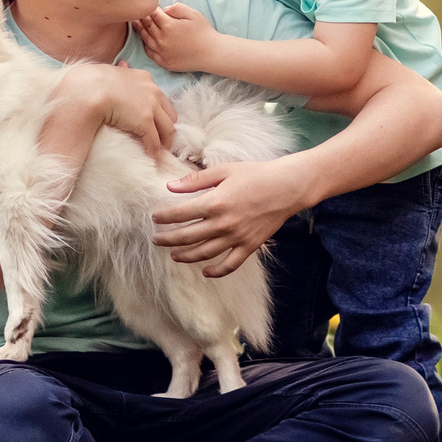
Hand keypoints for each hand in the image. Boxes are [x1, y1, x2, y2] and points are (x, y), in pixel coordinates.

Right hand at [50, 62, 177, 157]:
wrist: (91, 89)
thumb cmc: (96, 81)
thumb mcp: (114, 70)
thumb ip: (122, 70)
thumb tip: (123, 64)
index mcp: (145, 78)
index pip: (161, 98)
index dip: (161, 112)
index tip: (156, 122)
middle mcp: (153, 91)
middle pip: (170, 114)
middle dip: (167, 127)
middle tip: (163, 139)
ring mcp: (151, 107)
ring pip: (167, 129)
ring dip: (164, 142)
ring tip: (160, 151)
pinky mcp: (145, 122)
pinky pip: (154, 141)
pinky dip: (155, 151)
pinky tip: (152, 158)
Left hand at [133, 3, 219, 73]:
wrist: (211, 53)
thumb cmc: (204, 32)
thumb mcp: (193, 14)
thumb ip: (177, 8)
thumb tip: (164, 9)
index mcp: (168, 25)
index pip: (152, 14)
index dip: (148, 8)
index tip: (146, 5)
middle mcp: (162, 39)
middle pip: (146, 26)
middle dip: (141, 18)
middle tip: (135, 12)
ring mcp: (162, 52)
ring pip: (145, 39)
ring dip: (139, 30)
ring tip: (135, 23)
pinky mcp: (164, 62)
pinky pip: (150, 53)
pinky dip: (145, 45)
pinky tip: (145, 40)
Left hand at [152, 158, 308, 275]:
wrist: (286, 187)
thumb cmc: (255, 174)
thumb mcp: (224, 170)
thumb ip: (196, 180)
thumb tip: (170, 186)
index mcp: (214, 203)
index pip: (180, 214)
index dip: (164, 217)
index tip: (154, 218)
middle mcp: (223, 224)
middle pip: (187, 237)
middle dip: (168, 239)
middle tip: (156, 240)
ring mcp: (236, 237)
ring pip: (204, 253)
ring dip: (185, 256)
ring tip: (174, 255)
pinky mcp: (249, 246)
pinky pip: (230, 264)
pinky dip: (216, 271)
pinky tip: (205, 271)